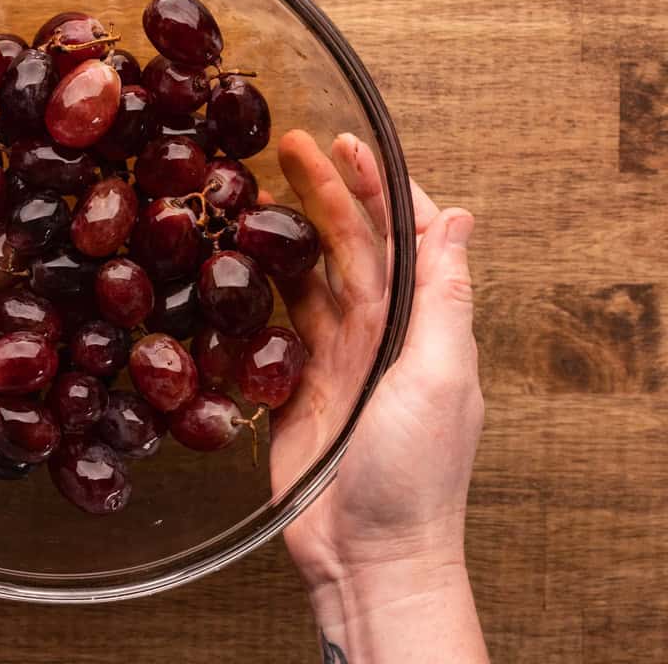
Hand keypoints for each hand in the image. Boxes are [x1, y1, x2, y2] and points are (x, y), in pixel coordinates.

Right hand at [267, 130, 486, 659]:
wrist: (368, 555)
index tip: (352, 144)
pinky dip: (260, 292)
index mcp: (420, 324)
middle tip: (289, 146)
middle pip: (350, 246)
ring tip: (255, 192)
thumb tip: (461, 218)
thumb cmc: (415, 476)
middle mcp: (379, 334)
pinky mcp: (296, 389)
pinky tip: (237, 267)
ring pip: (310, 278)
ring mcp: (335, 361)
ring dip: (289, 234)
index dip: (381, 186)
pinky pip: (275, 328)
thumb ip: (447, 297)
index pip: (405, 235)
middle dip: (325, 192)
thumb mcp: (442, 378)